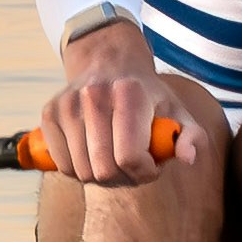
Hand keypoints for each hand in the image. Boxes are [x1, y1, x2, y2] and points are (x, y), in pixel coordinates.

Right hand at [41, 17, 190, 184]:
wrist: (108, 62)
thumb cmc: (146, 96)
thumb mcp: (176, 111)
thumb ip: (191, 136)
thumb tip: (188, 158)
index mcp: (129, 92)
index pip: (130, 157)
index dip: (144, 173)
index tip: (151, 167)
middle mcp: (94, 94)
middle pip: (104, 169)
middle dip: (124, 178)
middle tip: (133, 167)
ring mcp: (67, 104)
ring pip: (82, 172)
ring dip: (101, 176)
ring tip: (114, 159)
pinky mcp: (49, 114)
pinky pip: (62, 165)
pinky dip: (79, 170)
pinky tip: (92, 154)